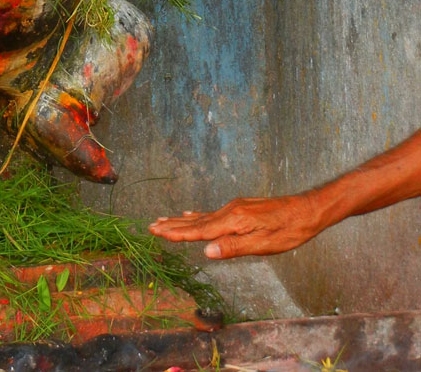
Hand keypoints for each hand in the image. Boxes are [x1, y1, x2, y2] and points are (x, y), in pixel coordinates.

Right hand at [149, 192, 323, 258]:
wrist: (307, 210)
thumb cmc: (288, 231)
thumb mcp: (263, 244)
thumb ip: (233, 247)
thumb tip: (206, 251)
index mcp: (233, 220)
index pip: (200, 230)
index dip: (178, 233)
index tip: (158, 231)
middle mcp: (230, 210)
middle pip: (197, 221)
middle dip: (173, 225)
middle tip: (151, 225)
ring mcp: (235, 208)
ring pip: (203, 216)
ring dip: (182, 220)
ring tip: (164, 220)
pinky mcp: (241, 208)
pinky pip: (213, 213)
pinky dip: (198, 216)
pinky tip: (191, 214)